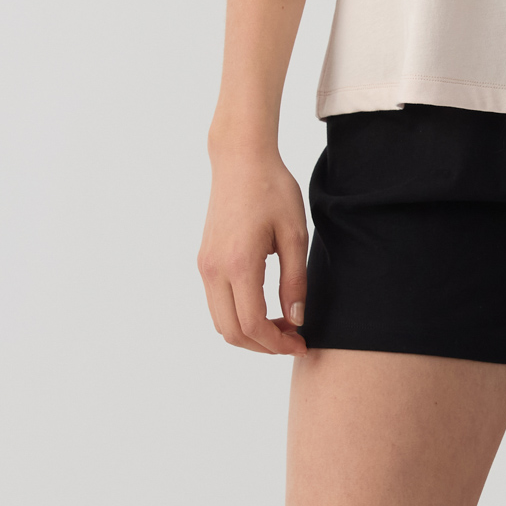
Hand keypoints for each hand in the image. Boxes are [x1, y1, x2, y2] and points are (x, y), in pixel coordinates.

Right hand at [197, 143, 309, 354]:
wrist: (240, 159)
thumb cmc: (272, 190)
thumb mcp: (295, 233)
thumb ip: (295, 280)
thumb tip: (296, 320)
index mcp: (239, 264)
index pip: (252, 324)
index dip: (277, 343)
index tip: (301, 343)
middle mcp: (214, 270)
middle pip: (231, 332)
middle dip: (263, 345)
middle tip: (293, 339)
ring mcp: (205, 266)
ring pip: (221, 321)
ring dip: (249, 333)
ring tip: (282, 325)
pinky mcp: (204, 260)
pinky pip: (217, 303)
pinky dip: (238, 316)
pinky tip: (265, 307)